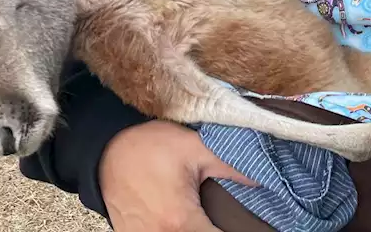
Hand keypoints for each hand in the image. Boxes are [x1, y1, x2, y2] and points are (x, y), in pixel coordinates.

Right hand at [99, 120, 257, 231]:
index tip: (248, 226)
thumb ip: (232, 165)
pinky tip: (188, 221)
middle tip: (227, 220)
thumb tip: (266, 180)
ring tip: (209, 220)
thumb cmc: (146, 146)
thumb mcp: (194, 147)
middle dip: (217, 231)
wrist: (103, 150)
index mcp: (182, 222)